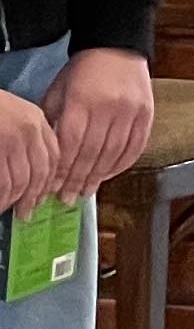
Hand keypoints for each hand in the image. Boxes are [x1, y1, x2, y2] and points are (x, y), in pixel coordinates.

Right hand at [0, 97, 51, 218]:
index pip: (54, 155)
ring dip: (16, 200)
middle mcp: (30, 129)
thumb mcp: (13, 115)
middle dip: (35, 196)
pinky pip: (5, 182)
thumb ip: (27, 137)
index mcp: (37, 119)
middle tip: (27, 212)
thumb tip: (32, 174)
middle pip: (42, 171)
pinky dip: (3, 198)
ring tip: (8, 210)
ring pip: (23, 180)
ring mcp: (13, 139)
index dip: (50, 179)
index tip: (44, 196)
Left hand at [41, 50, 150, 199]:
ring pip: (114, 153)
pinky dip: (122, 164)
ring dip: (99, 176)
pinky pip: (136, 146)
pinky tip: (110, 174)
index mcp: (82, 102)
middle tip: (68, 197)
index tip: (53, 187)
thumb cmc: (82, 72)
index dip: (62, 170)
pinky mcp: (146, 113)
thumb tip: (51, 159)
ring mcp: (130, 111)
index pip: (71, 145)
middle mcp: (108, 108)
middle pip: (92, 153)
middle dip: (78, 179)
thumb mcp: (58, 93)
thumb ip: (54, 123)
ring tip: (87, 191)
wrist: (116, 48)